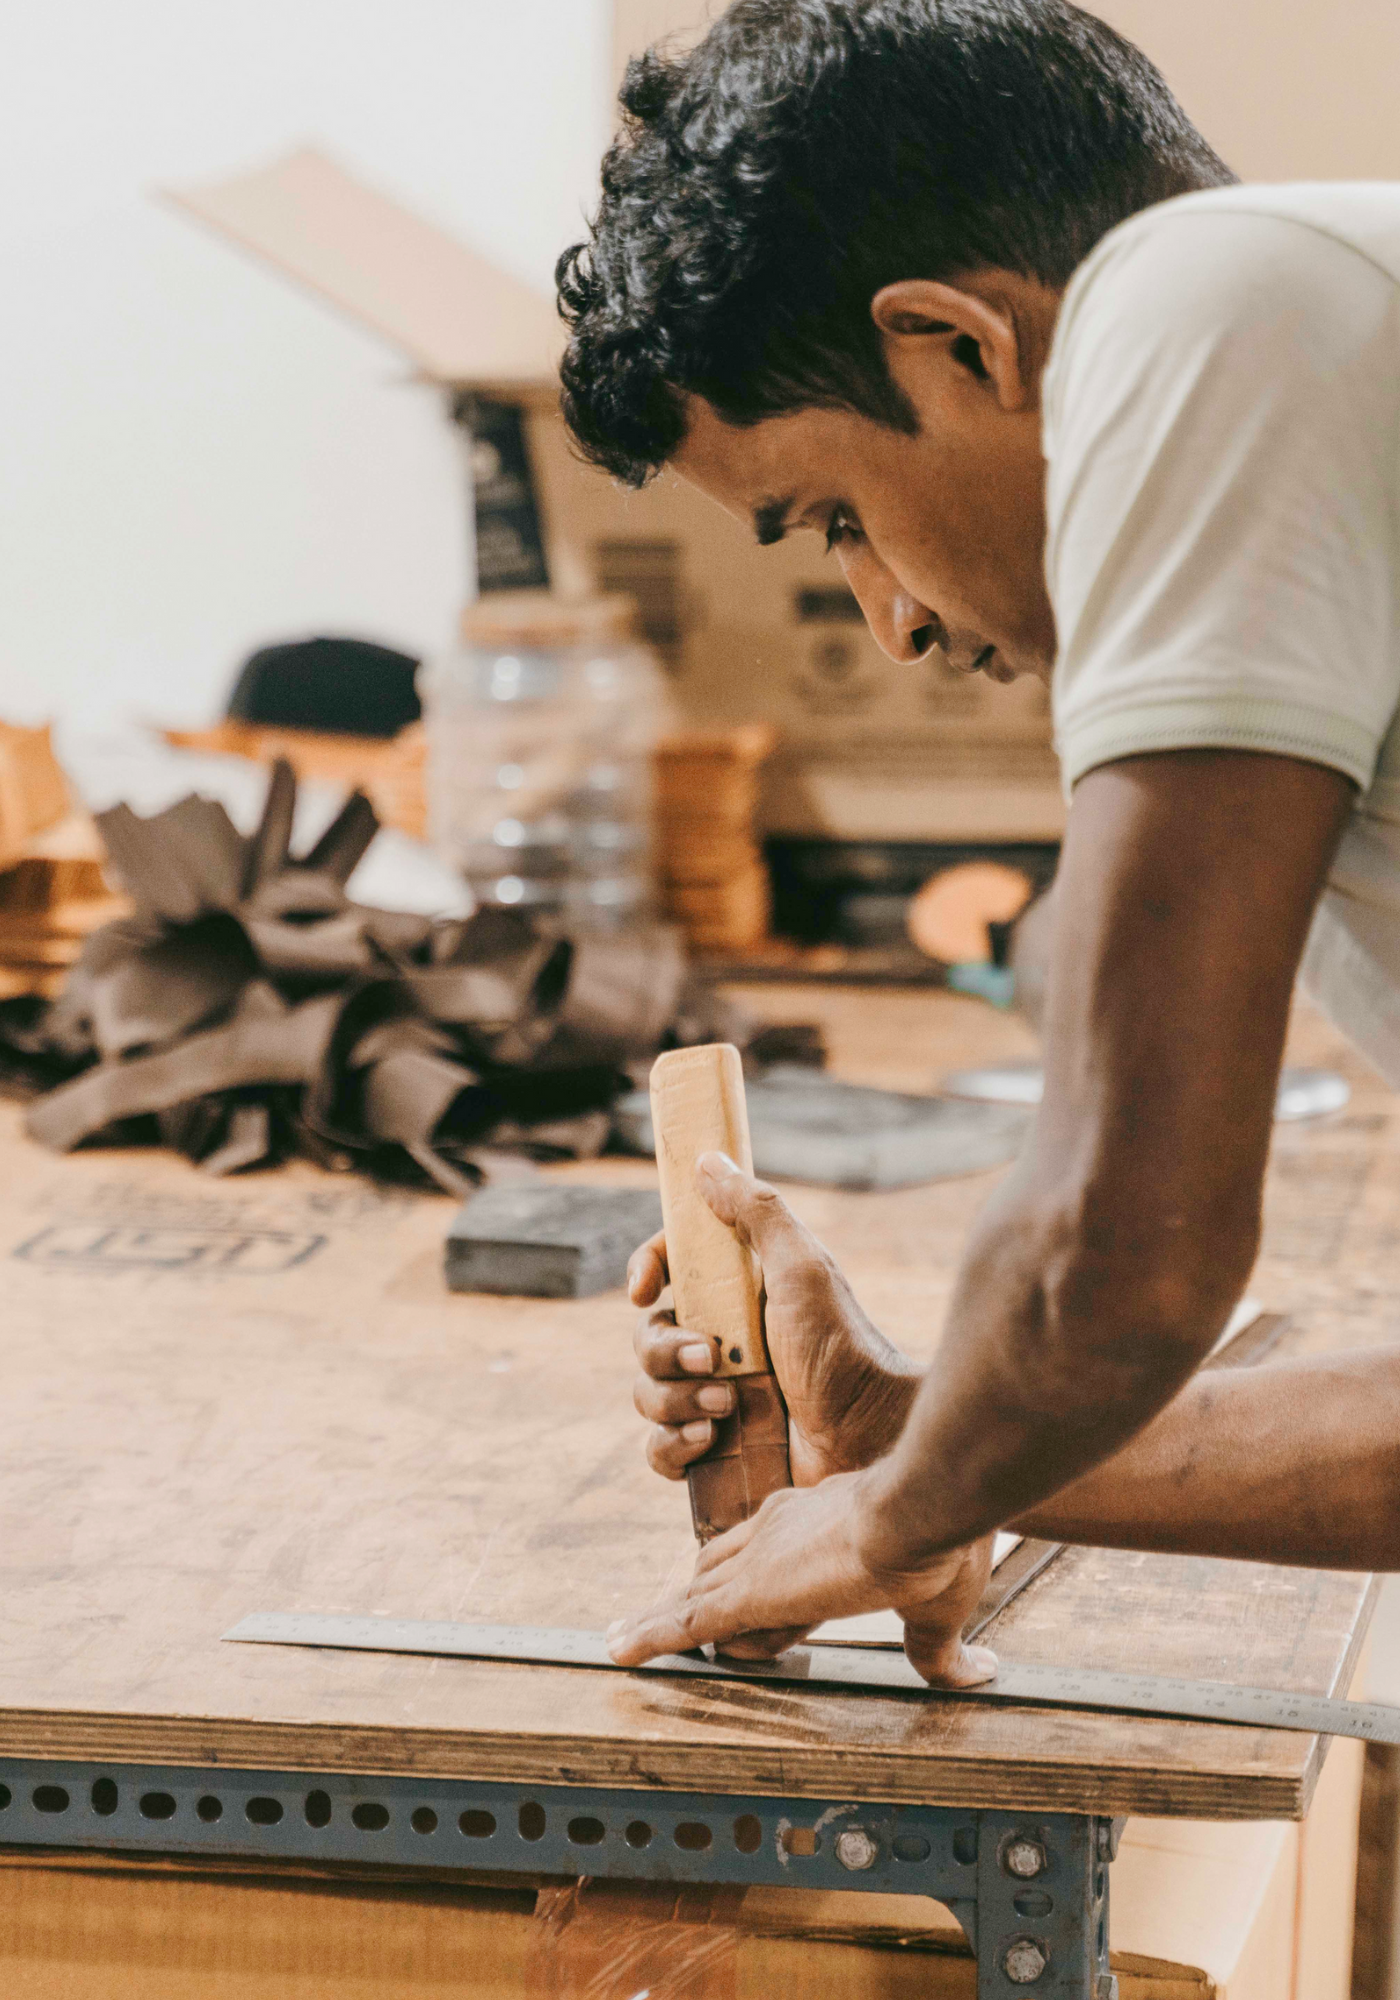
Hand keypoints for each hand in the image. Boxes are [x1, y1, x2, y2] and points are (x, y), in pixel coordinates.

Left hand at [608, 1471, 997, 1687]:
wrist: (922, 1510)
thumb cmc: (939, 1544)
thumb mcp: (937, 1607)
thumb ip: (939, 1647)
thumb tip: (975, 1675)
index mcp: (820, 1527)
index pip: (771, 1565)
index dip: (758, 1602)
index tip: (745, 1629)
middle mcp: (780, 1534)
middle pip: (724, 1574)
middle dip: (704, 1606)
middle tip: (677, 1632)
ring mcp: (760, 1562)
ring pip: (698, 1595)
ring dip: (668, 1621)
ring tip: (627, 1641)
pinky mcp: (750, 1593)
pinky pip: (685, 1621)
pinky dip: (651, 1638)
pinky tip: (619, 1651)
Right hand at [627, 1153, 919, 1485]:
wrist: (873, 1439)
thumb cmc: (845, 1349)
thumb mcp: (802, 1269)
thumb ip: (757, 1213)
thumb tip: (708, 1161)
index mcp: (740, 1296)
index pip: (671, 1270)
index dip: (648, 1271)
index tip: (643, 1289)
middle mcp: (725, 1344)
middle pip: (648, 1336)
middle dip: (666, 1350)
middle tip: (712, 1359)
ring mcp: (717, 1399)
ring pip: (648, 1393)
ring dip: (675, 1399)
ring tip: (727, 1406)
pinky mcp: (716, 1452)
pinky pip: (659, 1448)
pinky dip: (672, 1446)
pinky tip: (709, 1441)